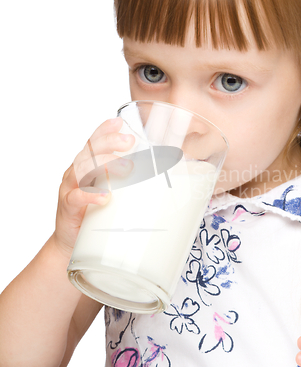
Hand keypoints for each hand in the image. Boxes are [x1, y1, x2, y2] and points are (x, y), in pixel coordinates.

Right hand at [52, 117, 134, 257]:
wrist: (71, 243)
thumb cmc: (96, 214)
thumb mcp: (115, 194)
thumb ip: (131, 183)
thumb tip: (167, 178)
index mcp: (87, 166)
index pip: (94, 142)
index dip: (105, 130)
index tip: (120, 122)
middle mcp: (76, 173)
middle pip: (90, 150)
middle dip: (110, 142)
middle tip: (129, 143)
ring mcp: (70, 189)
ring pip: (82, 169)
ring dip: (105, 165)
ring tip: (126, 168)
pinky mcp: (68, 208)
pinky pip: (76, 197)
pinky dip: (90, 195)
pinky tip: (105, 196)